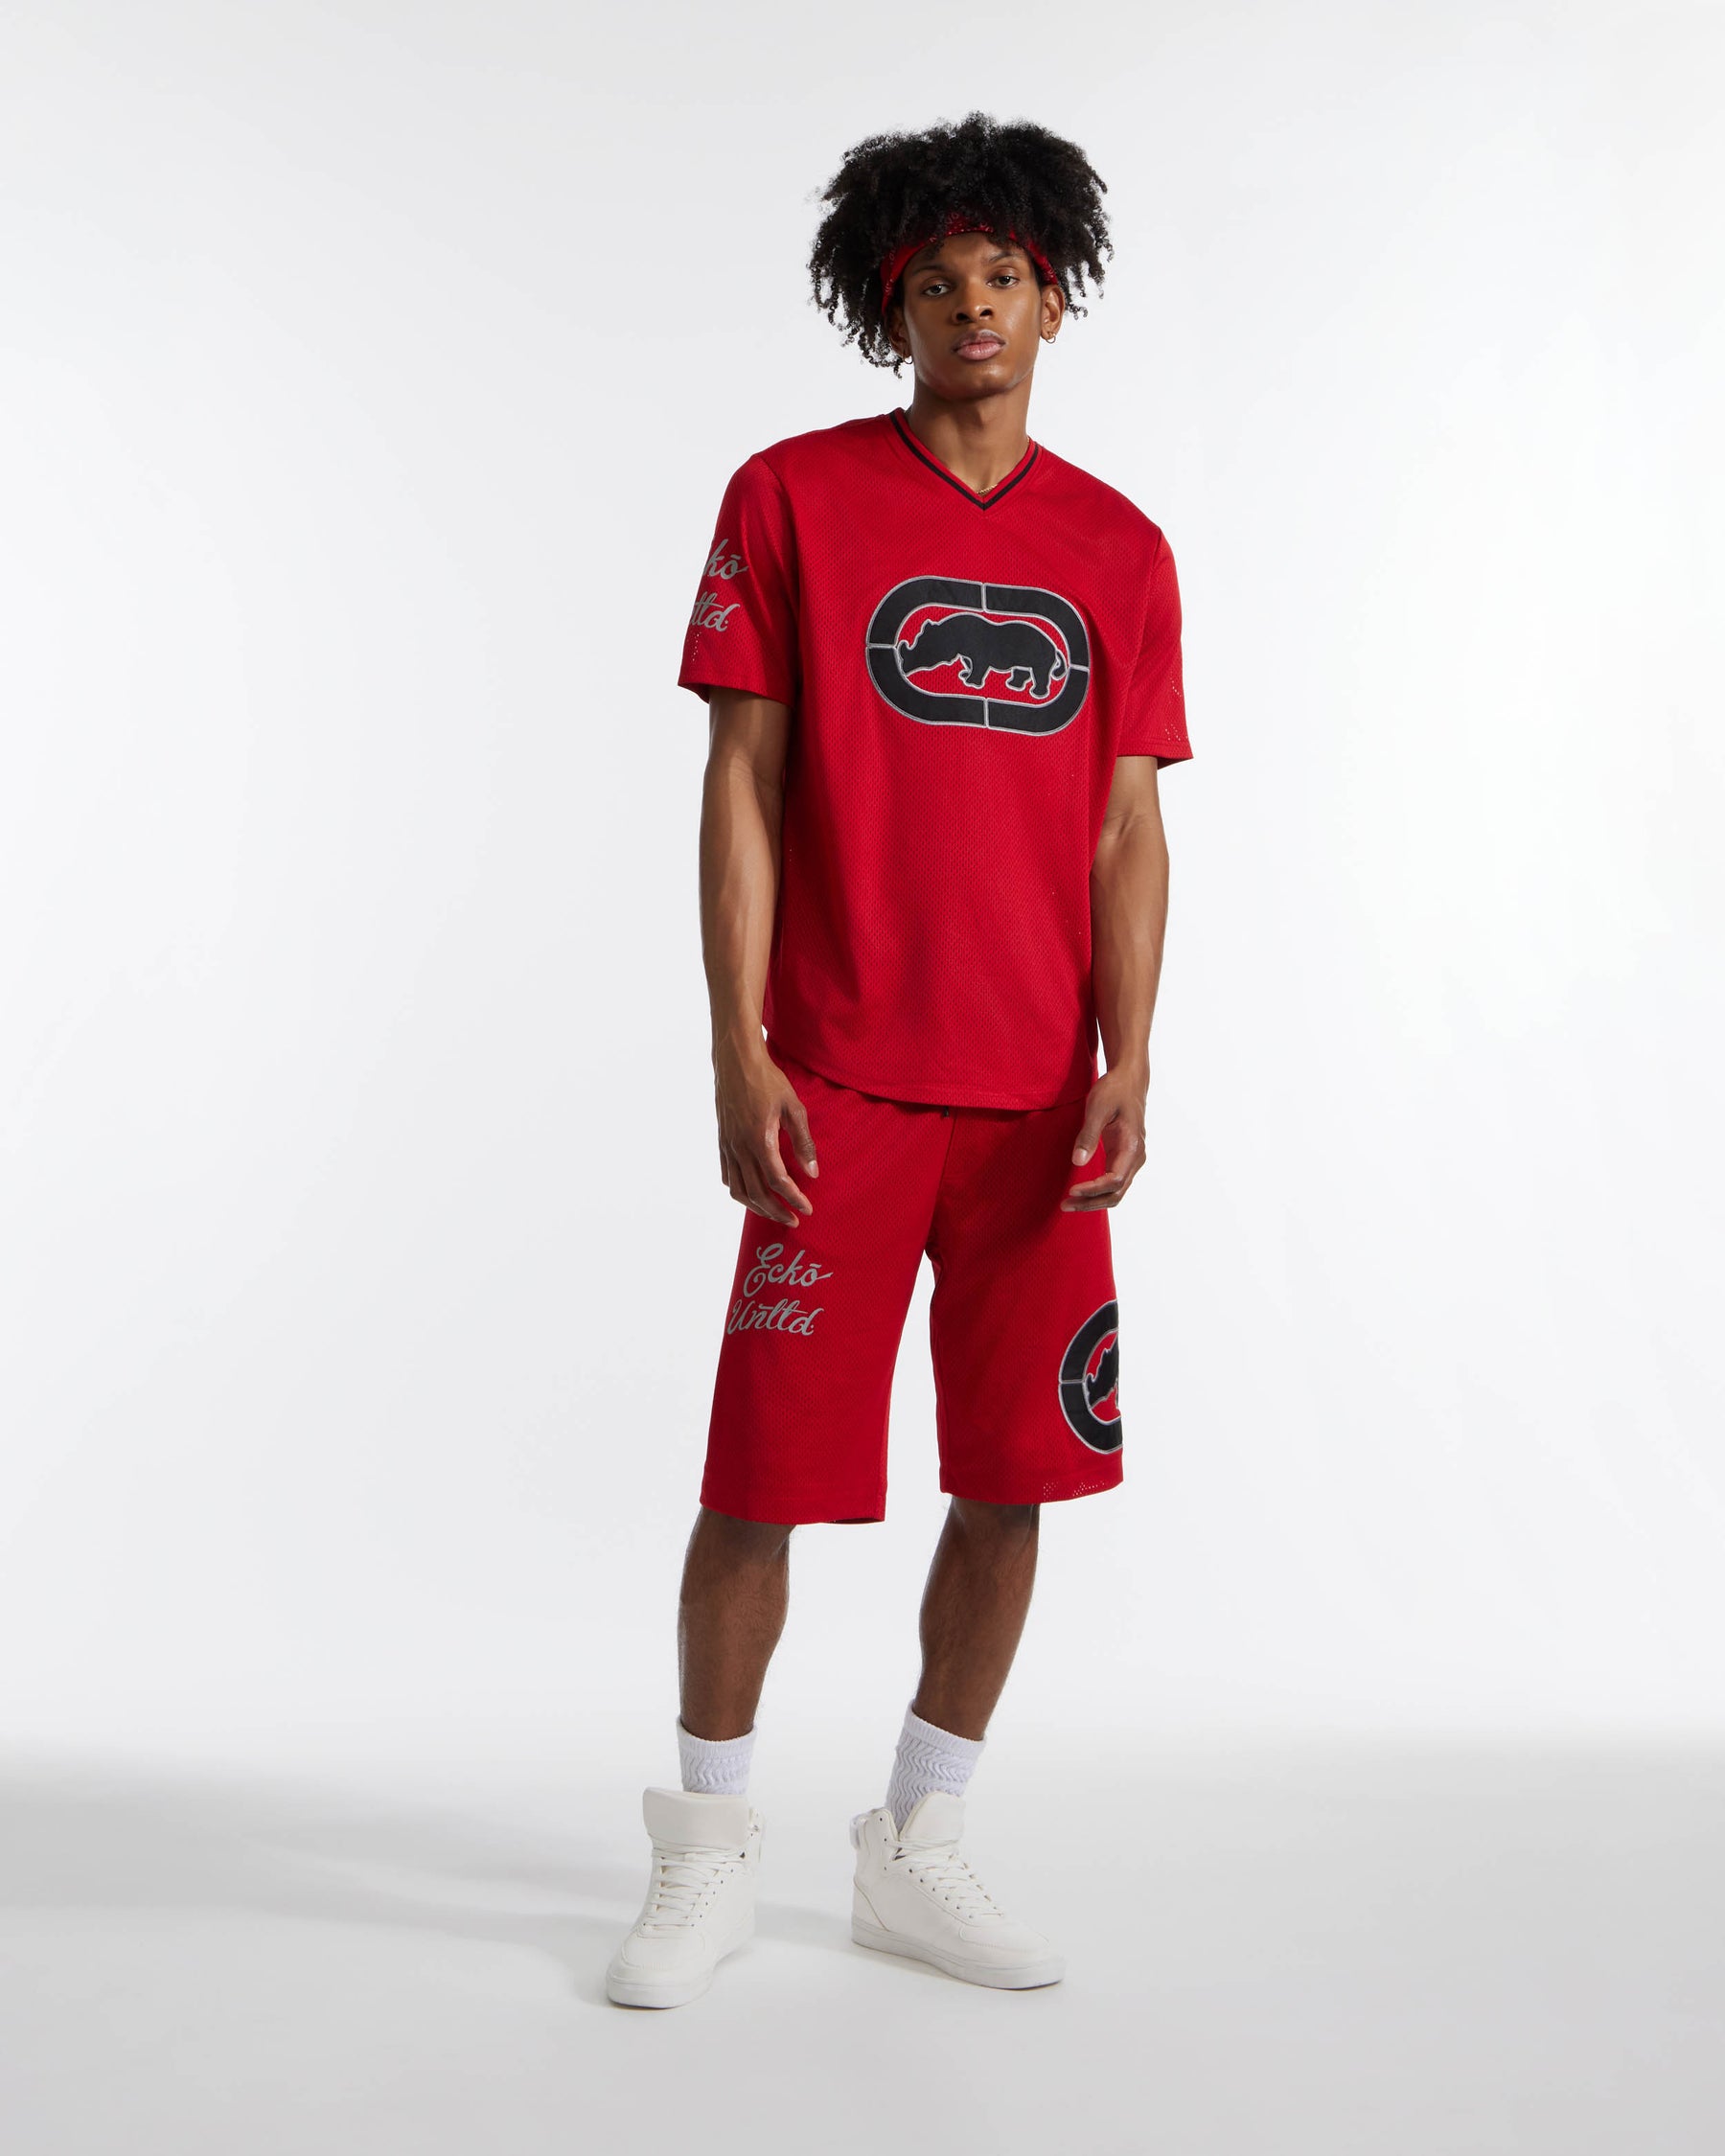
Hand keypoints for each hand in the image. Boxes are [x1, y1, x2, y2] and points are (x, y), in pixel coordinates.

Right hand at [714, 1043, 817, 1225]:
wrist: (736, 1061)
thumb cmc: (768, 1080)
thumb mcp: (794, 1108)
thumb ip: (803, 1142)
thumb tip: (812, 1171)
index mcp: (759, 1140)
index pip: (778, 1181)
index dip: (794, 1198)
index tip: (807, 1208)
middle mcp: (740, 1148)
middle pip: (757, 1193)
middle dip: (776, 1211)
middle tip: (793, 1220)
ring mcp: (728, 1146)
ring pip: (738, 1190)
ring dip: (756, 1206)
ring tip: (773, 1212)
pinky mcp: (722, 1142)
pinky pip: (727, 1176)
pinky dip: (739, 1191)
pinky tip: (751, 1193)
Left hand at [1061, 1065, 1147, 1211]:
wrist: (1129, 1081)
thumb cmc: (1114, 1091)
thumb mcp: (1097, 1108)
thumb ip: (1088, 1136)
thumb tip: (1078, 1162)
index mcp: (1132, 1146)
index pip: (1115, 1180)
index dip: (1094, 1189)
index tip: (1072, 1191)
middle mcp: (1136, 1157)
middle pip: (1117, 1193)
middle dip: (1091, 1203)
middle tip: (1065, 1205)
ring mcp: (1131, 1159)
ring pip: (1116, 1191)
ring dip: (1094, 1201)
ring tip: (1069, 1203)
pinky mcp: (1124, 1157)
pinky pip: (1113, 1183)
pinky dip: (1098, 1192)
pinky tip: (1080, 1193)